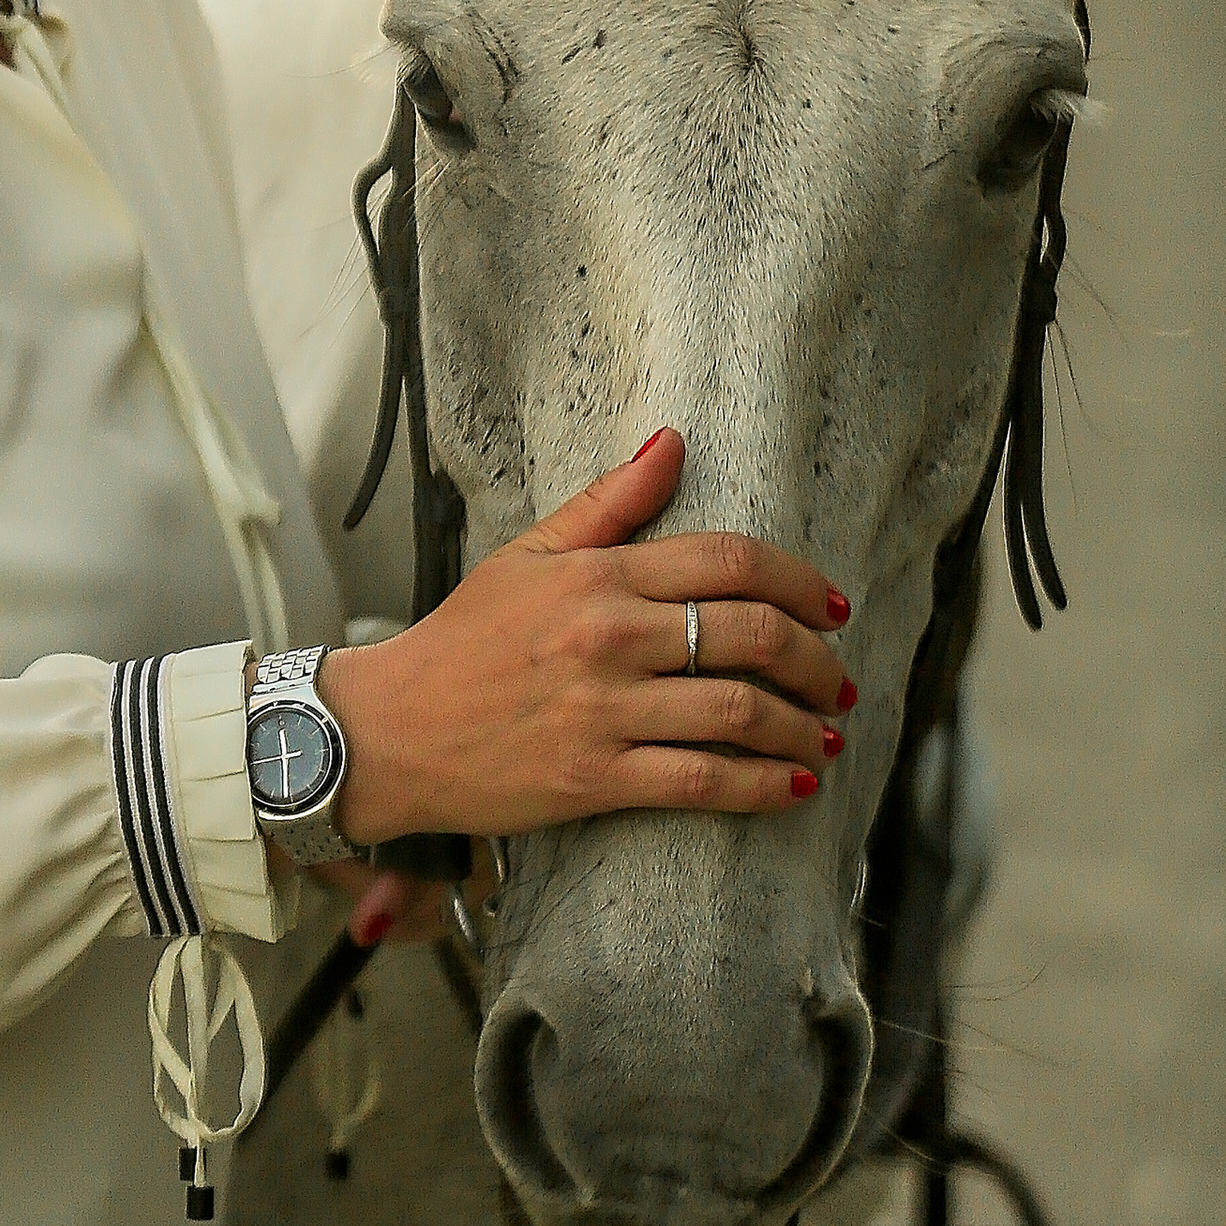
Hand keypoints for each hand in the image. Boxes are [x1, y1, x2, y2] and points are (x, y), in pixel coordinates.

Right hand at [315, 430, 853, 876]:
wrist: (388, 730)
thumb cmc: (460, 643)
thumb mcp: (527, 556)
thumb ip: (607, 503)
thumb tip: (672, 441)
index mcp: (597, 576)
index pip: (729, 562)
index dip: (799, 582)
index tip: (831, 607)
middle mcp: (609, 637)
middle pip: (753, 635)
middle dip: (817, 658)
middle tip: (838, 674)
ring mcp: (605, 710)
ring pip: (741, 712)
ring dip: (805, 724)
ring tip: (829, 731)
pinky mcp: (596, 778)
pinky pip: (703, 781)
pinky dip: (763, 784)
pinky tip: (795, 782)